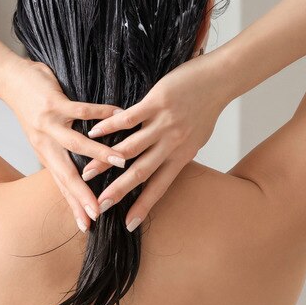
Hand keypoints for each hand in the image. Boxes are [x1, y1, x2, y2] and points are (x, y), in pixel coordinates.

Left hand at [0, 56, 126, 232]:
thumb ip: (59, 153)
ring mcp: (49, 124)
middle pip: (66, 174)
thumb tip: (79, 172)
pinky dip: (101, 114)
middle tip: (99, 211)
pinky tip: (118, 115)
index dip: (74, 205)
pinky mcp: (53, 104)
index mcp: (45, 154)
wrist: (8, 79)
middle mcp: (45, 144)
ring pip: (76, 144)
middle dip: (82, 194)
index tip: (87, 224)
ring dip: (99, 154)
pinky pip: (81, 110)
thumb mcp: (42, 136)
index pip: (61, 185)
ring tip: (120, 163)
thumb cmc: (31, 108)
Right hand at [83, 50, 228, 229]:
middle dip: (118, 192)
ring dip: (106, 162)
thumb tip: (165, 167)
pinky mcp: (157, 103)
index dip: (144, 206)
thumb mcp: (196, 139)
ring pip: (130, 148)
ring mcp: (164, 124)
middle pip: (141, 173)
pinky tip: (94, 133)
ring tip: (86, 173)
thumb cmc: (206, 109)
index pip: (160, 186)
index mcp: (182, 155)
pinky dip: (110, 128)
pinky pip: (129, 119)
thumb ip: (179, 153)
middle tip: (99, 206)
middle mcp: (173, 144)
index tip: (128, 225)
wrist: (219, 80)